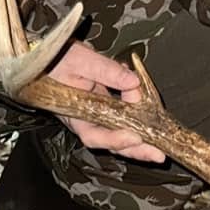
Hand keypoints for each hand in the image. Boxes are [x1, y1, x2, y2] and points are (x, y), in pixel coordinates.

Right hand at [49, 42, 165, 161]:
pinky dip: (138, 112)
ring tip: (159, 142)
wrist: (50, 55)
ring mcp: (97, 114)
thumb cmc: (57, 59)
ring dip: (141, 138)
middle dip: (135, 150)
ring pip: (120, 132)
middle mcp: (86, 119)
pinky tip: (146, 102)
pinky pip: (124, 115)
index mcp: (73, 114)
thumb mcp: (80, 60)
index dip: (114, 139)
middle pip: (111, 141)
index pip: (93, 134)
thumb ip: (106, 70)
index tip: (135, 137)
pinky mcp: (106, 106)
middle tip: (157, 155)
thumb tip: (133, 82)